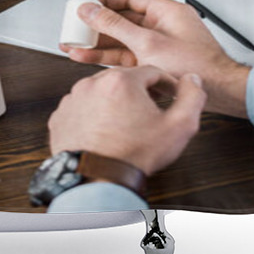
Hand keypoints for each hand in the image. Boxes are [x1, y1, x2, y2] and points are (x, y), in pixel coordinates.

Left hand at [48, 66, 205, 175]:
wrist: (97, 182)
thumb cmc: (134, 156)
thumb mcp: (178, 128)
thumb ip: (192, 98)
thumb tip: (193, 80)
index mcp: (121, 80)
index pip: (151, 71)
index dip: (165, 84)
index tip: (169, 95)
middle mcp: (92, 83)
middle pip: (124, 79)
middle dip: (139, 92)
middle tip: (149, 113)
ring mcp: (73, 99)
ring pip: (100, 92)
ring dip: (113, 102)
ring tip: (125, 125)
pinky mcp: (60, 116)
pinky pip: (81, 108)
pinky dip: (92, 115)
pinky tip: (104, 131)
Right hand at [61, 0, 250, 117]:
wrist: (218, 94)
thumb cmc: (196, 66)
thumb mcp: (148, 43)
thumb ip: (116, 25)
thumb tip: (93, 11)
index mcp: (166, 11)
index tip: (86, 3)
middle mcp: (162, 26)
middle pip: (122, 20)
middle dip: (96, 24)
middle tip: (75, 26)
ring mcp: (157, 47)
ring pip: (121, 40)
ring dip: (97, 43)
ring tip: (74, 44)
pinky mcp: (154, 64)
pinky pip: (125, 57)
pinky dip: (107, 57)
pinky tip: (89, 58)